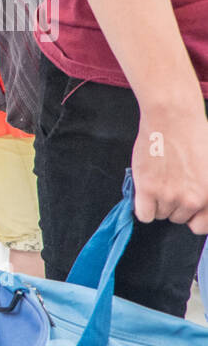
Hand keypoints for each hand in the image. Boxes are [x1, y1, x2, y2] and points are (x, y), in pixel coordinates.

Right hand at [131, 109, 207, 232]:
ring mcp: (170, 196)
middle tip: (171, 183)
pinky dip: (143, 206)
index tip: (186, 206)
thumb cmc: (196, 136)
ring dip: (157, 201)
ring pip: (159, 214)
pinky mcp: (148, 190)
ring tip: (160, 179)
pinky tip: (146, 189)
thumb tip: (196, 205)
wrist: (174, 119)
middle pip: (177, 218)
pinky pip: (144, 214)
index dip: (192, 216)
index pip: (200, 226)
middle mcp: (193, 200)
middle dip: (173, 205)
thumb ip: (206, 191)